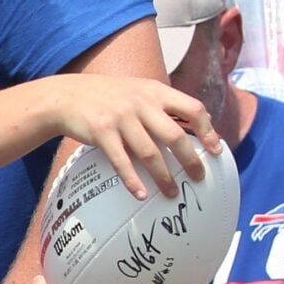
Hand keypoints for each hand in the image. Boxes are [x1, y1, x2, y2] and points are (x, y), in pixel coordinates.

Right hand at [41, 75, 221, 198]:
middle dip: (190, 159)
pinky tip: (140, 194)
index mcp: (156, 91)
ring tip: (171, 193)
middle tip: (199, 177)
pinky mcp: (102, 134)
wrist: (68, 96)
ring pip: (150, 152)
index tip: (216, 150)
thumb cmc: (106, 96)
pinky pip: (121, 161)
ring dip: (163, 176)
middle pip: (175, 135)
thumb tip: (194, 122)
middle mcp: (142, 103)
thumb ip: (162, 104)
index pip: (193, 109)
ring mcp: (121, 119)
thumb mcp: (139, 90)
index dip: (208, 130)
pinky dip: (132, 180)